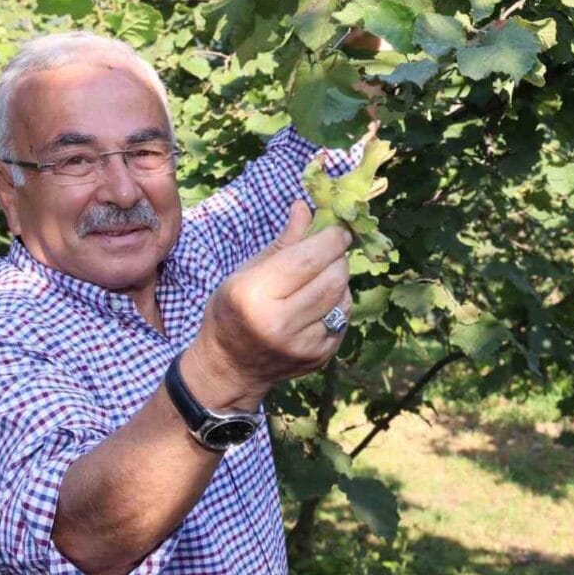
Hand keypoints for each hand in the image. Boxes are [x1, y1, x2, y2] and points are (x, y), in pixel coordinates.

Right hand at [184, 200, 351, 410]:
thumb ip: (284, 242)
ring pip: (343, 298)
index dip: (331, 239)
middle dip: (338, 257)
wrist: (230, 367)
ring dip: (340, 280)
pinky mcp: (319, 358)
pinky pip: (342, 320)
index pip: (309, 258)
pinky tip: (320, 302)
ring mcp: (302, 345)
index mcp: (255, 295)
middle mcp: (280, 323)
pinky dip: (338, 304)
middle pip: (333, 277)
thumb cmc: (234, 310)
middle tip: (332, 250)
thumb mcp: (248, 272)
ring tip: (321, 276)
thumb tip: (305, 207)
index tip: (338, 229)